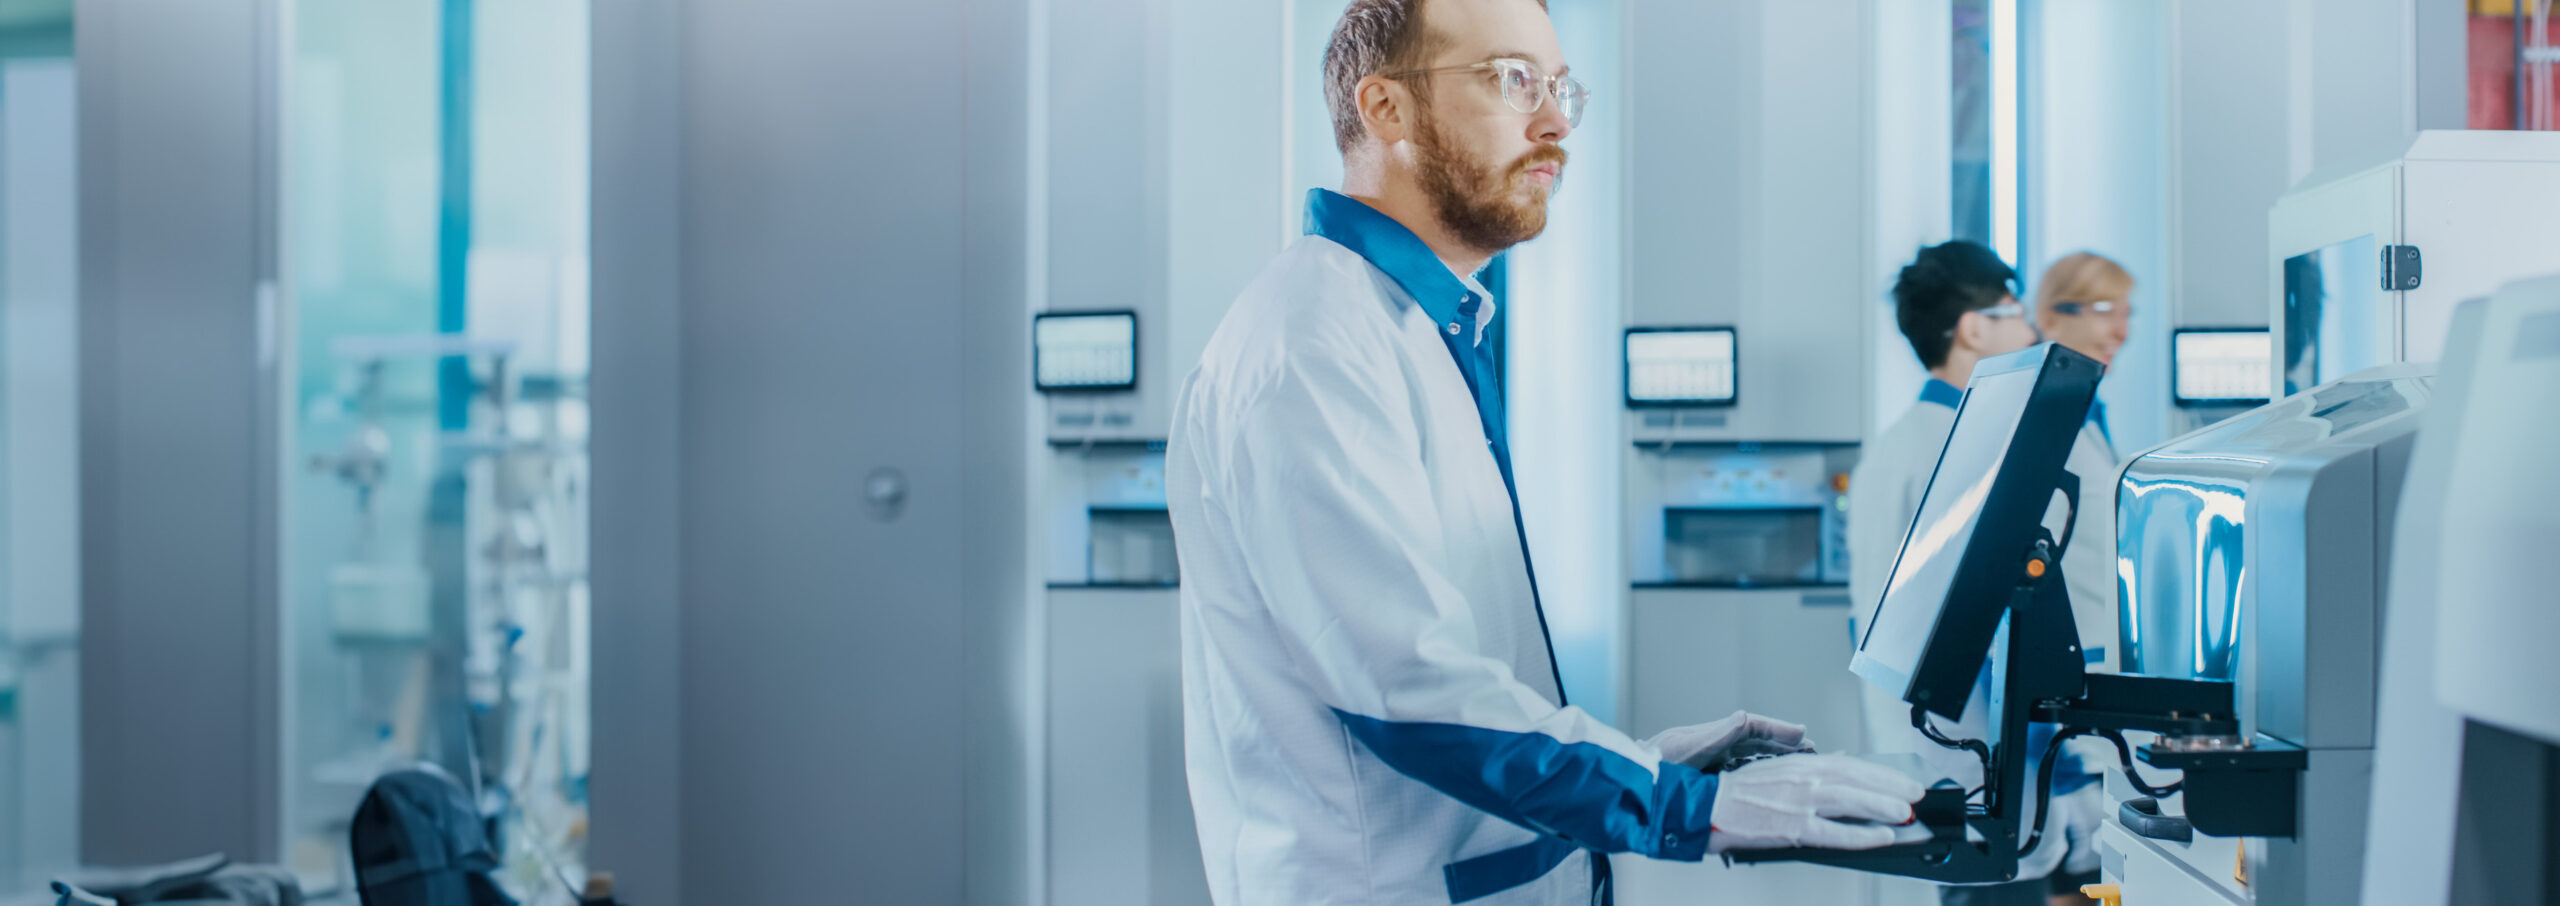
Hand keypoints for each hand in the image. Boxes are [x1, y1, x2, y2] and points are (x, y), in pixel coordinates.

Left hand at [1647, 710, 1811, 770]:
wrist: (1634, 785)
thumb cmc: (1656, 767)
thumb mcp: (1689, 749)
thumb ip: (1718, 736)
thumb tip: (1744, 716)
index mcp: (1712, 737)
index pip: (1753, 728)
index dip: (1779, 730)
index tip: (1802, 733)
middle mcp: (1714, 746)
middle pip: (1756, 741)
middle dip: (1784, 744)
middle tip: (1812, 750)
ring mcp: (1711, 761)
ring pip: (1751, 757)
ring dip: (1775, 759)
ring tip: (1799, 765)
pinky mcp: (1708, 778)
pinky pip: (1739, 772)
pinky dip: (1758, 773)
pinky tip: (1770, 781)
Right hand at [1704, 753, 1927, 851]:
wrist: (1705, 807)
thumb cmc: (1736, 793)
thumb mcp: (1776, 769)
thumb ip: (1810, 768)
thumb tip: (1840, 761)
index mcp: (1800, 764)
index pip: (1852, 764)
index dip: (1882, 773)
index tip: (1903, 780)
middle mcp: (1803, 778)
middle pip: (1858, 778)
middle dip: (1892, 786)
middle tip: (1917, 794)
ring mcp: (1800, 803)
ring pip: (1852, 800)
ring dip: (1883, 806)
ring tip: (1906, 813)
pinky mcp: (1794, 828)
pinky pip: (1837, 832)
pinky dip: (1863, 834)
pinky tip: (1882, 836)